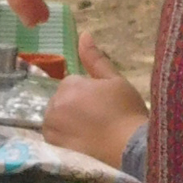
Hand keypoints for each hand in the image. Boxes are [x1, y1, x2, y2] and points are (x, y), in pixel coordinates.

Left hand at [43, 36, 148, 166]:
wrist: (130, 148)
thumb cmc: (127, 112)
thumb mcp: (115, 80)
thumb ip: (95, 58)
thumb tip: (83, 34)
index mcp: (70, 86)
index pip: (72, 83)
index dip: (89, 92)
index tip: (105, 102)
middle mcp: (56, 104)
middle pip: (62, 98)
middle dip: (75, 104)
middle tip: (100, 116)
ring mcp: (52, 126)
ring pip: (55, 115)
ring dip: (67, 119)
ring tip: (91, 128)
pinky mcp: (53, 145)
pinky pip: (52, 134)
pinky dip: (62, 135)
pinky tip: (81, 139)